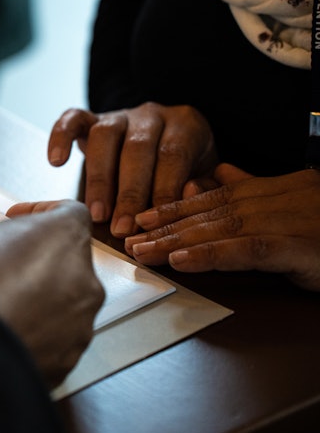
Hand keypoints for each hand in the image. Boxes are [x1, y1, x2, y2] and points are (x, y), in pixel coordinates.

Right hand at [0, 200, 103, 387]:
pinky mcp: (66, 363)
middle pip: (66, 261)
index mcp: (64, 238)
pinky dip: (31, 335)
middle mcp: (84, 281)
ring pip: (62, 305)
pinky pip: (52, 341)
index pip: (69, 213)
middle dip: (35, 261)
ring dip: (35, 300)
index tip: (16, 221)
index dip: (39, 213)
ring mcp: (78, 327)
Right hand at [48, 103, 217, 237]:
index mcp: (185, 125)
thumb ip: (200, 187)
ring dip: (99, 178)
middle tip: (121, 228)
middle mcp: (152, 114)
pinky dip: (61, 137)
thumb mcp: (202, 178)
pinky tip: (56, 161)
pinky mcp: (92, 117)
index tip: (153, 224)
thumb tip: (188, 195)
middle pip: (137, 148)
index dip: (162, 190)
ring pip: (104, 136)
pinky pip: (74, 119)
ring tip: (96, 213)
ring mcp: (120, 114)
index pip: (172, 156)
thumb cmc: (184, 170)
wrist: (164, 145)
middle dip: (128, 192)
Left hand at [124, 164, 319, 290]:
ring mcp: (291, 220)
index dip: (176, 207)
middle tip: (130, 236)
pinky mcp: (301, 246)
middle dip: (167, 224)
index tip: (143, 217)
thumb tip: (218, 173)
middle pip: (211, 212)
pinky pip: (247, 249)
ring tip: (143, 251)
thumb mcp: (297, 205)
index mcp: (276, 189)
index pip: (215, 197)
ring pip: (221, 228)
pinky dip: (211, 254)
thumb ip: (255, 188)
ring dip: (177, 240)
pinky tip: (182, 259)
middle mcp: (278, 199)